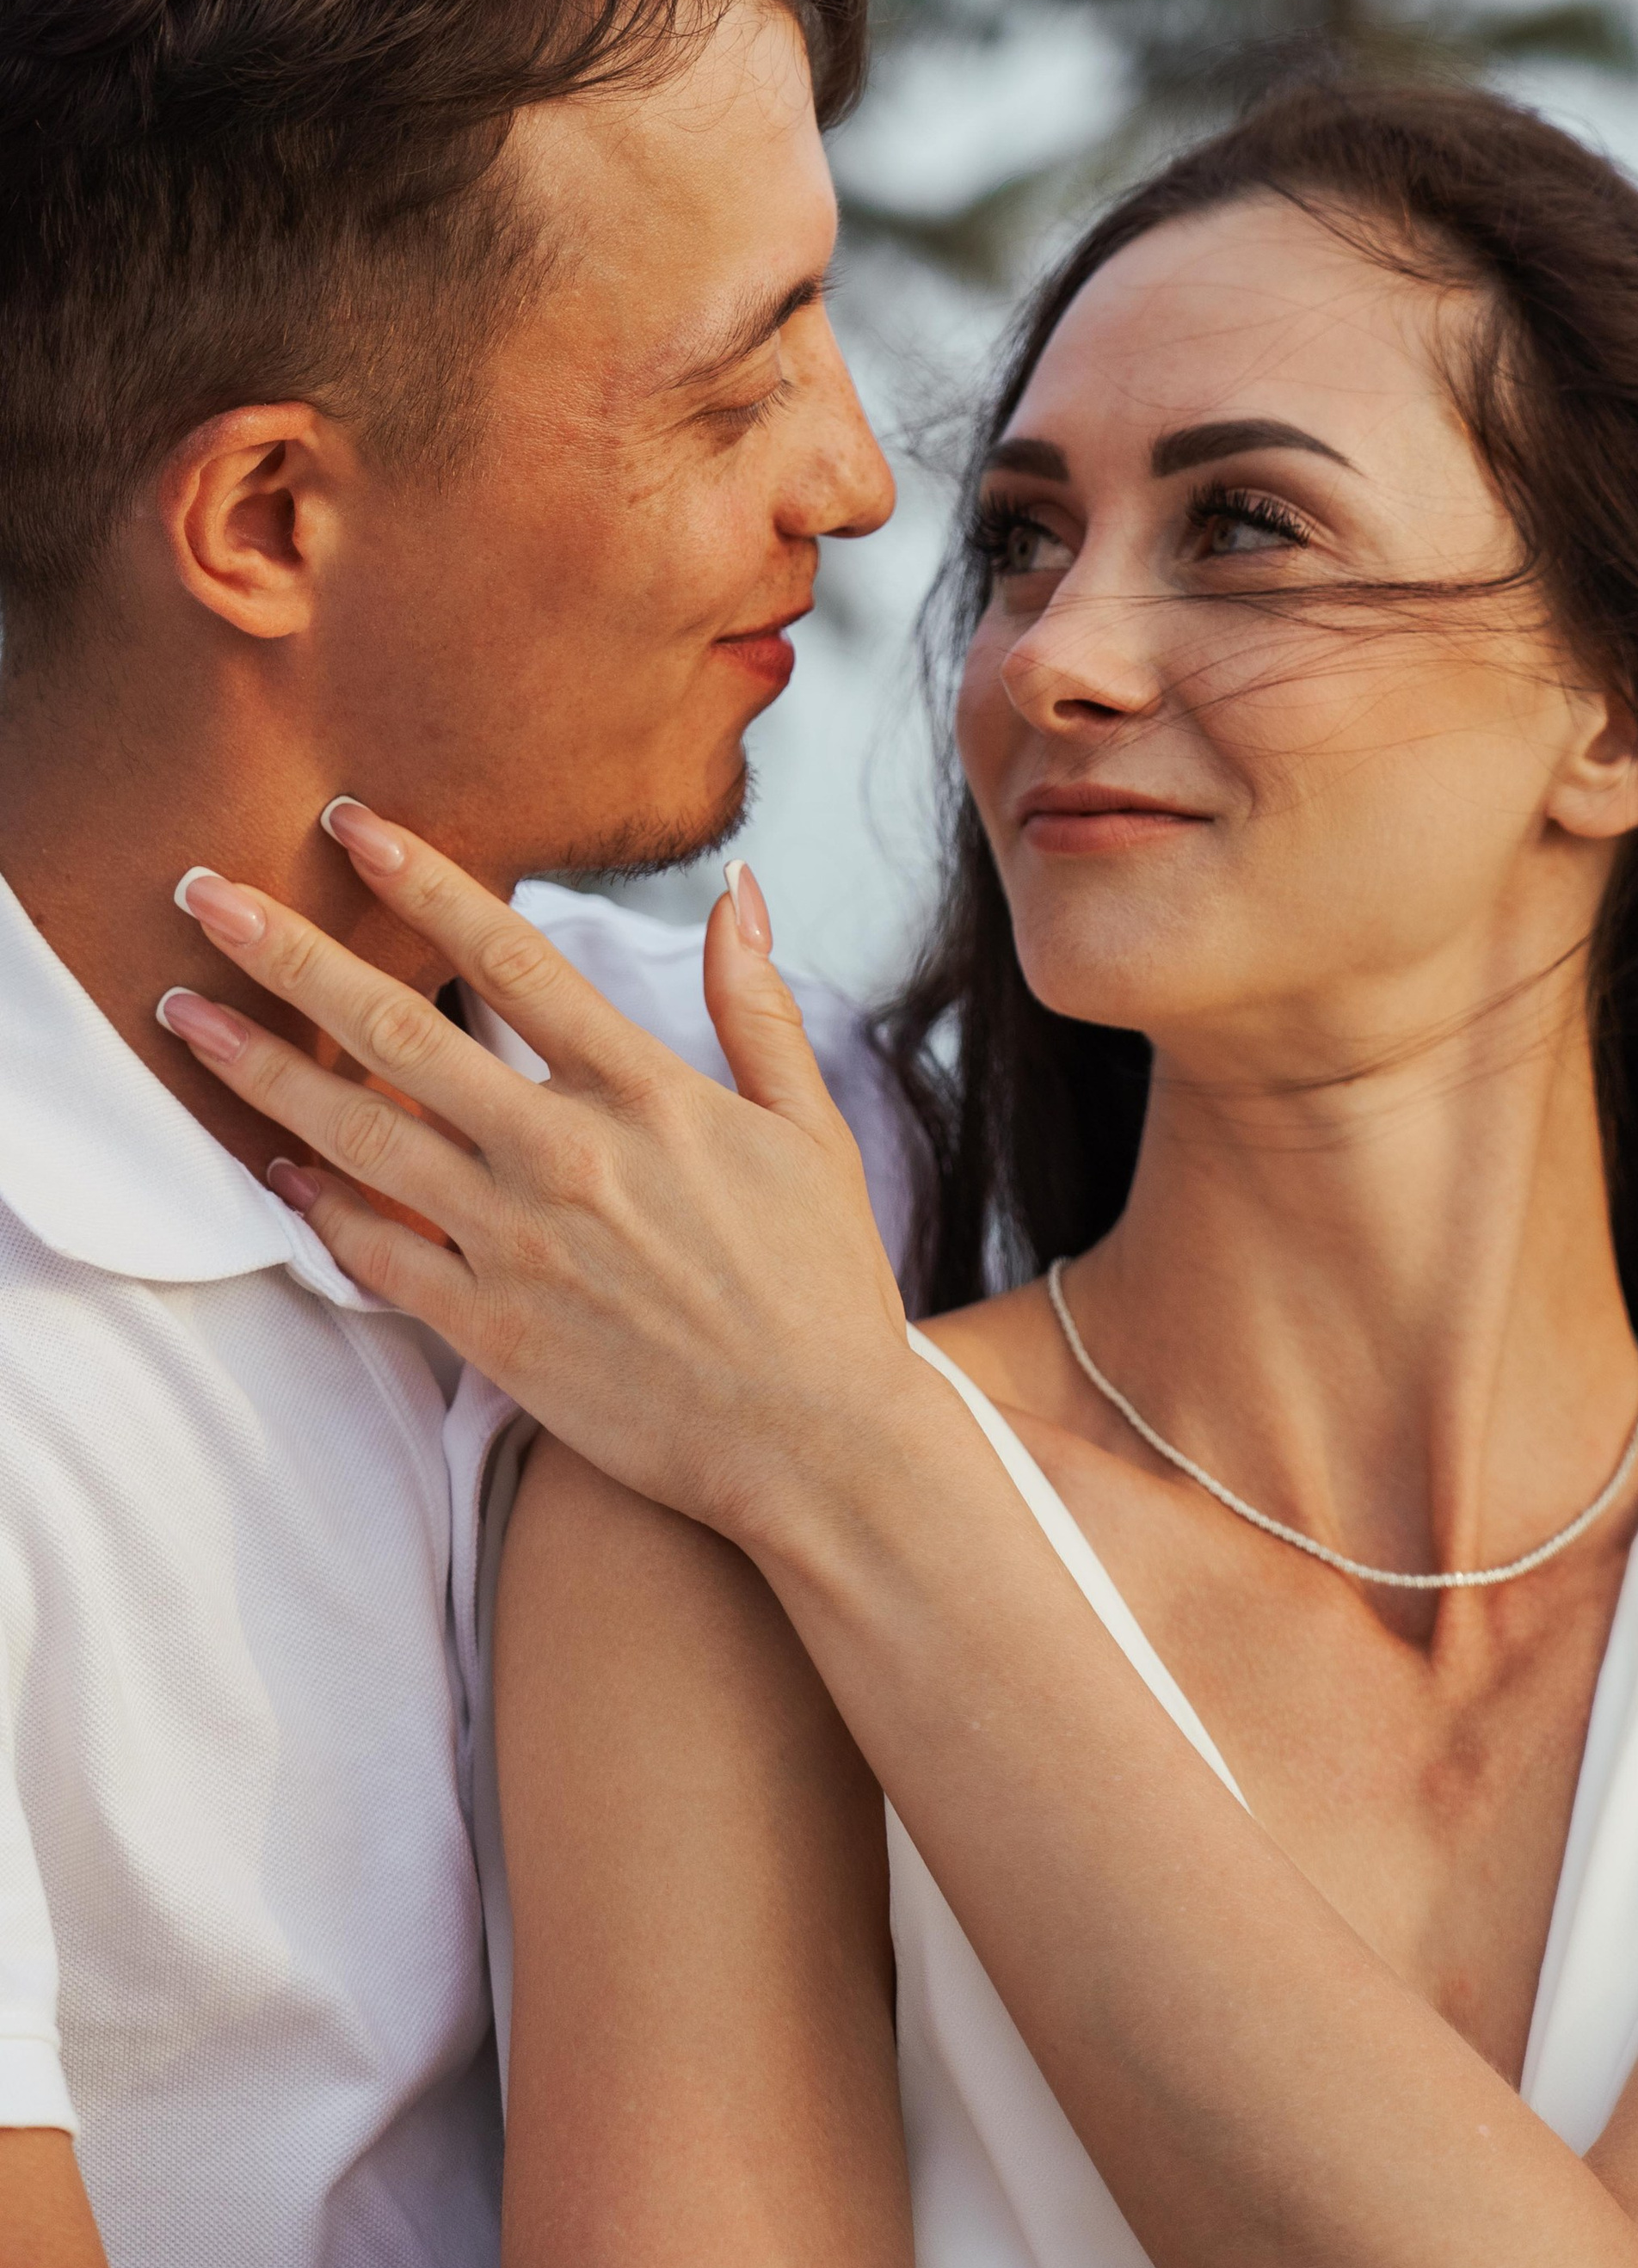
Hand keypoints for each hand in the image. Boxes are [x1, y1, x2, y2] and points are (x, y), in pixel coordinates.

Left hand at [157, 805, 915, 1539]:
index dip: (422, 881)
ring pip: (362, 1136)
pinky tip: (271, 1163)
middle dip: (292, 956)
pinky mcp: (494, 1331)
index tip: (350, 824)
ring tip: (184, 1015)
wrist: (817, 1443)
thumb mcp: (812, 1128)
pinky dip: (318, 1206)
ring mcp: (520, 1245)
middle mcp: (567, 1155)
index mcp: (647, 1093)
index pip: (510, 958)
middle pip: (401, 1031)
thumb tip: (736, 892)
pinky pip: (380, 1256)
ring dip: (262, 1071)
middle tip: (206, 895)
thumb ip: (756, 1005)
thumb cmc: (823, 1283)